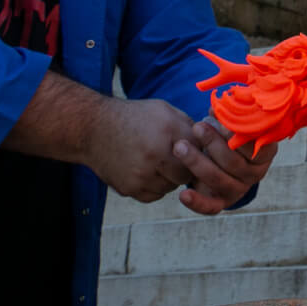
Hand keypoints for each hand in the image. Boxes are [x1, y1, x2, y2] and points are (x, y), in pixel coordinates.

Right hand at [83, 96, 199, 202]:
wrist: (93, 129)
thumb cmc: (134, 117)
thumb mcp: (164, 111)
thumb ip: (188, 126)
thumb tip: (213, 141)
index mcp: (167, 132)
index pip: (199, 152)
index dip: (200, 153)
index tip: (198, 151)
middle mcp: (155, 155)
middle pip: (187, 173)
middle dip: (187, 168)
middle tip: (179, 160)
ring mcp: (141, 176)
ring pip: (172, 186)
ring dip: (170, 177)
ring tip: (159, 162)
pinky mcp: (130, 189)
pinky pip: (155, 194)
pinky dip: (155, 186)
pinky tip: (147, 170)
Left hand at [174, 118, 277, 215]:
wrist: (220, 158)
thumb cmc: (228, 135)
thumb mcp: (233, 124)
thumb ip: (229, 117)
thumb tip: (216, 109)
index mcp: (263, 153)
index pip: (256, 146)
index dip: (238, 134)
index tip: (222, 121)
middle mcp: (254, 174)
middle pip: (233, 162)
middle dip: (212, 143)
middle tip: (197, 128)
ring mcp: (238, 189)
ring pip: (218, 179)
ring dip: (197, 162)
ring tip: (180, 146)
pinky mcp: (220, 202)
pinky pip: (210, 207)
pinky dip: (197, 202)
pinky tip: (183, 194)